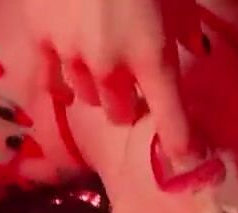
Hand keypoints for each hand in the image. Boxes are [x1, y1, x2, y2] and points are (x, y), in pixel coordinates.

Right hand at [27, 0, 204, 161]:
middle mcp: (112, 67)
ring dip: (97, 87)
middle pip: (120, 111)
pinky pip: (50, 79)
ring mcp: (72, 55)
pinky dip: (61, 80)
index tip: (187, 160)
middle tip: (132, 86)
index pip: (171, 120)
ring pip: (86, 95)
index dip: (181, 145)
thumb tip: (196, 49)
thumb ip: (184, 27)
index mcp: (153, 56)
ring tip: (101, 67)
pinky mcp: (41, 38)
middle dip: (128, 104)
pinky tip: (68, 73)